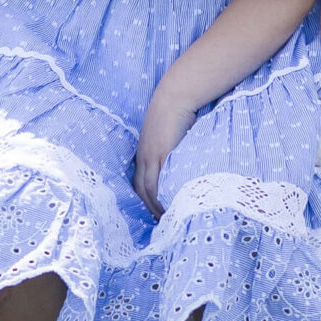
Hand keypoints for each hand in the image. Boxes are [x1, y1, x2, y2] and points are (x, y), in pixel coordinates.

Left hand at [132, 88, 197, 216]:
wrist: (175, 97)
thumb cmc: (176, 114)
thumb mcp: (169, 137)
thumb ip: (171, 152)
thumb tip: (181, 167)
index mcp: (143, 154)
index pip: (138, 184)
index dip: (144, 200)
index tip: (154, 214)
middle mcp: (143, 157)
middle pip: (141, 190)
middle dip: (149, 209)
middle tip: (160, 224)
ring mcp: (151, 156)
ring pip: (149, 188)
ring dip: (156, 206)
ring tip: (167, 220)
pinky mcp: (162, 153)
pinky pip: (160, 180)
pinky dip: (162, 195)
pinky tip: (170, 204)